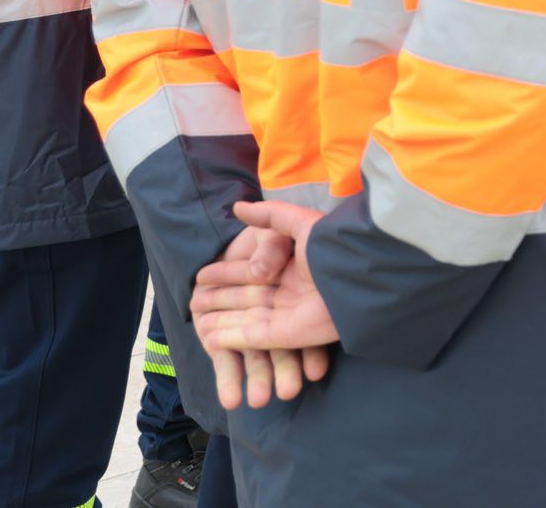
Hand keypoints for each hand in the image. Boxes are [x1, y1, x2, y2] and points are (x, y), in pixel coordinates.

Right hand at [192, 200, 338, 408]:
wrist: (354, 277)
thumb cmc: (331, 247)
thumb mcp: (299, 223)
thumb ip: (269, 215)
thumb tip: (238, 207)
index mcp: (291, 264)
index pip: (249, 269)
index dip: (225, 272)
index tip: (200, 275)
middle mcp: (288, 289)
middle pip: (244, 295)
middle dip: (219, 296)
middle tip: (192, 299)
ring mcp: (287, 313)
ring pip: (244, 316)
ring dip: (220, 318)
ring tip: (196, 319)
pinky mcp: (286, 334)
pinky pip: (252, 337)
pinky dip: (231, 338)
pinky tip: (210, 338)